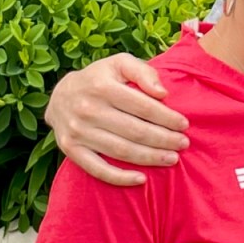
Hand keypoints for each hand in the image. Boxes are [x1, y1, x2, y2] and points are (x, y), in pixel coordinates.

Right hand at [46, 53, 189, 185]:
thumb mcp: (118, 63)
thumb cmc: (98, 79)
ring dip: (150, 158)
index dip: (166, 117)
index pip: (142, 106)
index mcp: (102, 86)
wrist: (59, 96)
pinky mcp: (71, 150)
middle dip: (164, 139)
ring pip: (121, 151)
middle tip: (183, 143)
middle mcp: (88, 109)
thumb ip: (142, 72)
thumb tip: (163, 93)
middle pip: (134, 130)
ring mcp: (78, 132)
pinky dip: (120, 178)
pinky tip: (142, 179)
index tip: (184, 124)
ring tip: (172, 159)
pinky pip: (98, 169)